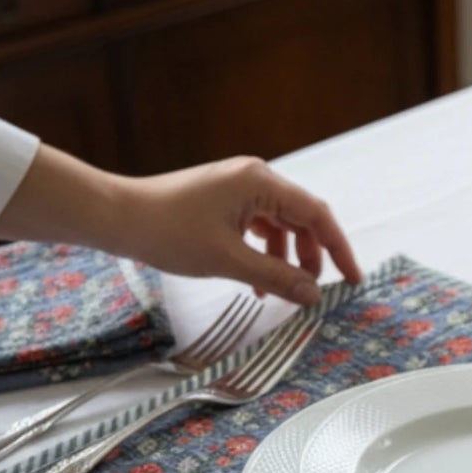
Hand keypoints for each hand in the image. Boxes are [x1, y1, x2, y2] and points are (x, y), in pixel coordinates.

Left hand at [113, 156, 361, 304]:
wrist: (119, 217)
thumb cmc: (169, 232)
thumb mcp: (228, 260)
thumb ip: (276, 277)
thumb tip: (314, 294)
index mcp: (260, 182)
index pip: (316, 214)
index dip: (339, 248)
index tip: (352, 279)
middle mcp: (254, 178)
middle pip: (301, 219)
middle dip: (311, 258)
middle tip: (313, 292)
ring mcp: (238, 188)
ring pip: (280, 225)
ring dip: (286, 259)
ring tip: (280, 291)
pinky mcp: (224, 200)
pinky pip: (258, 226)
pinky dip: (264, 253)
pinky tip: (256, 281)